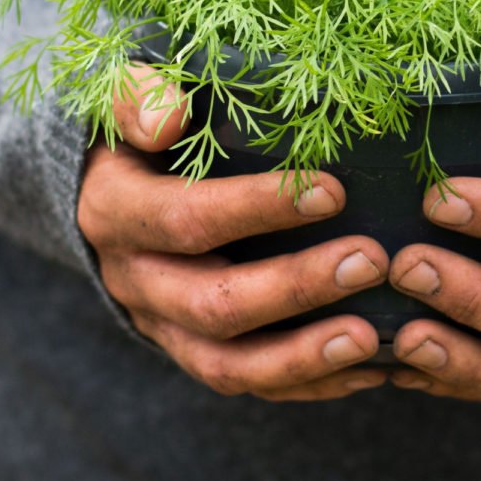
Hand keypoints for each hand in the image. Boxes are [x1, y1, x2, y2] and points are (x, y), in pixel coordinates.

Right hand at [78, 64, 390, 400]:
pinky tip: (371, 367)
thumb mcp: (128, 98)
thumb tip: (169, 116)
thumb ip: (141, 97)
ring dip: (304, 358)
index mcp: (116, 212)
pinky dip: (311, 383)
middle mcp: (133, 280)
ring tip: (373, 339)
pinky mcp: (194, 352)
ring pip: (229, 366)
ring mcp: (163, 326)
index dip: (258, 209)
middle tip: (372, 261)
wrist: (107, 187)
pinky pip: (251, 383)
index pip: (187, 220)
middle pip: (213, 306)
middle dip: (296, 289)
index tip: (335, 190)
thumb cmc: (142, 128)